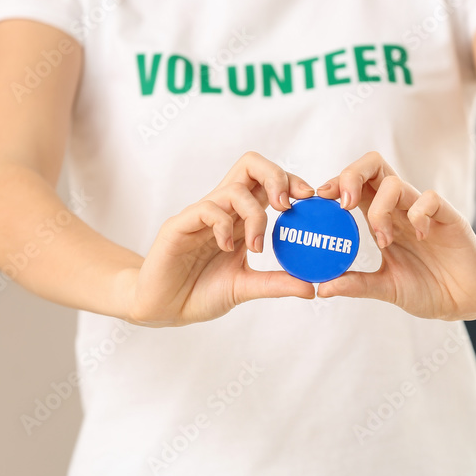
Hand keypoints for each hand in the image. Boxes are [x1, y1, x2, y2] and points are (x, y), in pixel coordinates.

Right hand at [128, 152, 317, 325]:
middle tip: (288, 205)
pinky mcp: (179, 226)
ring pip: (234, 189)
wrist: (164, 309)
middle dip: (276, 176)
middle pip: (250, 165)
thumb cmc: (201, 292)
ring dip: (254, 215)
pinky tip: (227, 249)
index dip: (290, 182)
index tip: (310, 199)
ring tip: (256, 246)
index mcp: (241, 219)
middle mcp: (224, 210)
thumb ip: (277, 284)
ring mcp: (201, 216)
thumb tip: (311, 288)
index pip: (267, 183)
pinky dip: (224, 226)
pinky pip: (207, 210)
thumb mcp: (246, 288)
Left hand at [314, 152, 475, 320]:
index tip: (319, 201)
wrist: (466, 301)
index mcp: (382, 220)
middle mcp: (400, 209)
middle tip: (343, 204)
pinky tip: (419, 237)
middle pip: (373, 166)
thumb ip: (357, 284)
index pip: (355, 185)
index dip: (335, 185)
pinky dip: (417, 215)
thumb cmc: (428, 290)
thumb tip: (321, 288)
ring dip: (380, 209)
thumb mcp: (386, 288)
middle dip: (351, 176)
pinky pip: (429, 199)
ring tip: (384, 241)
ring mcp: (424, 212)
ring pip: (395, 182)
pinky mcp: (449, 218)